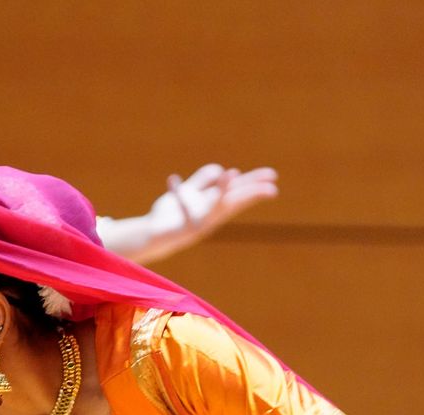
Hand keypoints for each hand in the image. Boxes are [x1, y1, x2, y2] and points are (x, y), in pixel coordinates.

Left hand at [148, 163, 278, 246]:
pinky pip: (181, 211)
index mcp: (214, 206)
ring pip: (213, 207)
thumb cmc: (171, 215)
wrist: (150, 235)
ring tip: (230, 173)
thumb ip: (203, 181)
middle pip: (234, 201)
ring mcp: (198, 223)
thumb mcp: (190, 193)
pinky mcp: (182, 229)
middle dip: (251, 193)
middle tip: (273, 188)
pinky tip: (172, 178)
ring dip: (221, 190)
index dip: (254, 185)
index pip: (239, 193)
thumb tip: (221, 170)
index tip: (272, 177)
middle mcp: (210, 216)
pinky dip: (178, 194)